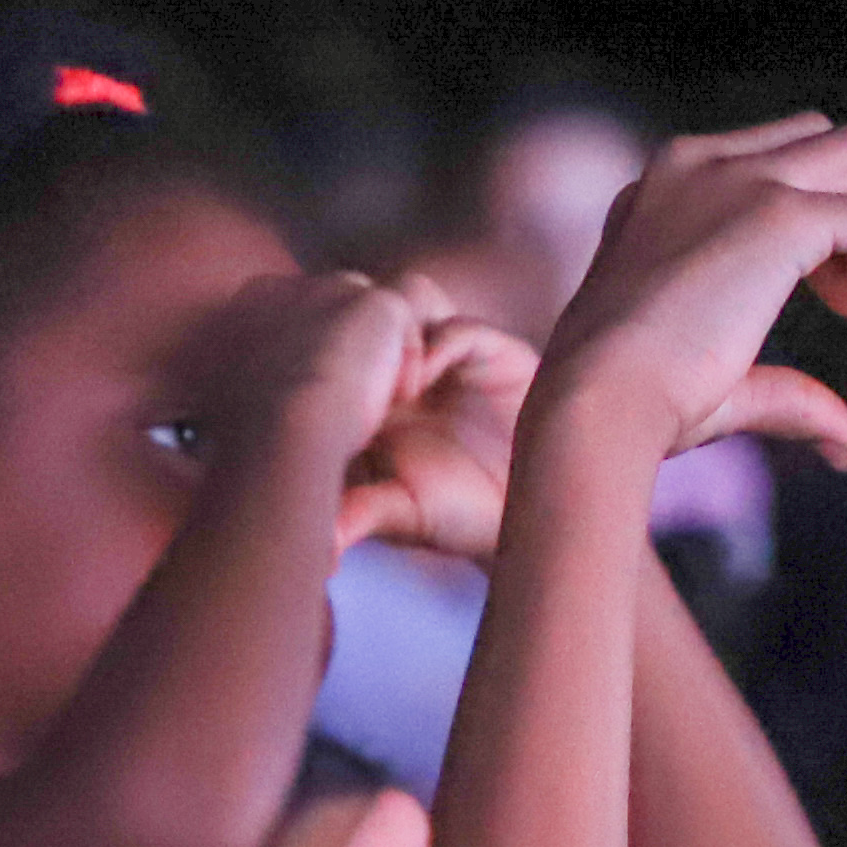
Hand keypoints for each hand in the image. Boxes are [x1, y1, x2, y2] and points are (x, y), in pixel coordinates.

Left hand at [333, 293, 542, 562]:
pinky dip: (437, 343)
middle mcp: (404, 363)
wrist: (530, 515)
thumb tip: (316, 545)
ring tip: (394, 386)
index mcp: (370, 392)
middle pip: (362, 311)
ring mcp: (445, 354)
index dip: (319, 358)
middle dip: (353, 336)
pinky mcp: (493, 352)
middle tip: (354, 384)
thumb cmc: (457, 517)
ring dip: (394, 332)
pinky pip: (457, 327)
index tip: (316, 399)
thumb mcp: (402, 515)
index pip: (333, 345)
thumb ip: (359, 513)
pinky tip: (425, 382)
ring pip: (405, 302)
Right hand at [526, 120, 846, 469]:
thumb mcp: (715, 377)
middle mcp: (694, 166)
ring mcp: (733, 179)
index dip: (825, 221)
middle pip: (820, 143)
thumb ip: (787, 391)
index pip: (771, 162)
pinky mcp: (773, 215)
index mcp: (664, 190)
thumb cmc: (636, 409)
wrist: (598, 407)